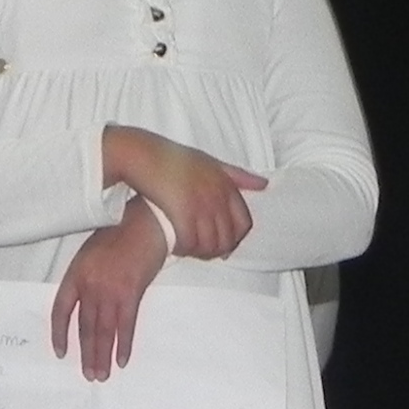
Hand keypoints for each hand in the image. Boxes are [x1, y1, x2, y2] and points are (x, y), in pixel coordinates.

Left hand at [50, 199, 169, 379]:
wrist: (146, 224)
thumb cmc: (120, 235)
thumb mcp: (91, 253)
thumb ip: (86, 279)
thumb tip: (87, 306)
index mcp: (75, 274)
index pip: (61, 310)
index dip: (60, 334)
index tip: (61, 353)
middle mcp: (89, 285)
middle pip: (85, 327)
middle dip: (87, 354)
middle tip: (89, 375)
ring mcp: (110, 291)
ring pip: (103, 330)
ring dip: (103, 355)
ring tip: (102, 375)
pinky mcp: (131, 294)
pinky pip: (125, 326)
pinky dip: (123, 344)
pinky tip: (122, 360)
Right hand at [106, 126, 267, 260]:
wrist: (143, 155)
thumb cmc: (174, 158)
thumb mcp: (210, 162)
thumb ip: (237, 175)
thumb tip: (265, 184)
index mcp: (226, 185)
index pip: (244, 223)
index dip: (235, 239)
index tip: (223, 245)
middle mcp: (217, 196)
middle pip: (227, 238)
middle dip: (216, 251)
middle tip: (202, 253)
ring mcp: (200, 205)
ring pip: (209, 244)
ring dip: (199, 253)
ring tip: (188, 251)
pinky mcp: (182, 213)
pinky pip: (190, 243)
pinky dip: (184, 249)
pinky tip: (176, 248)